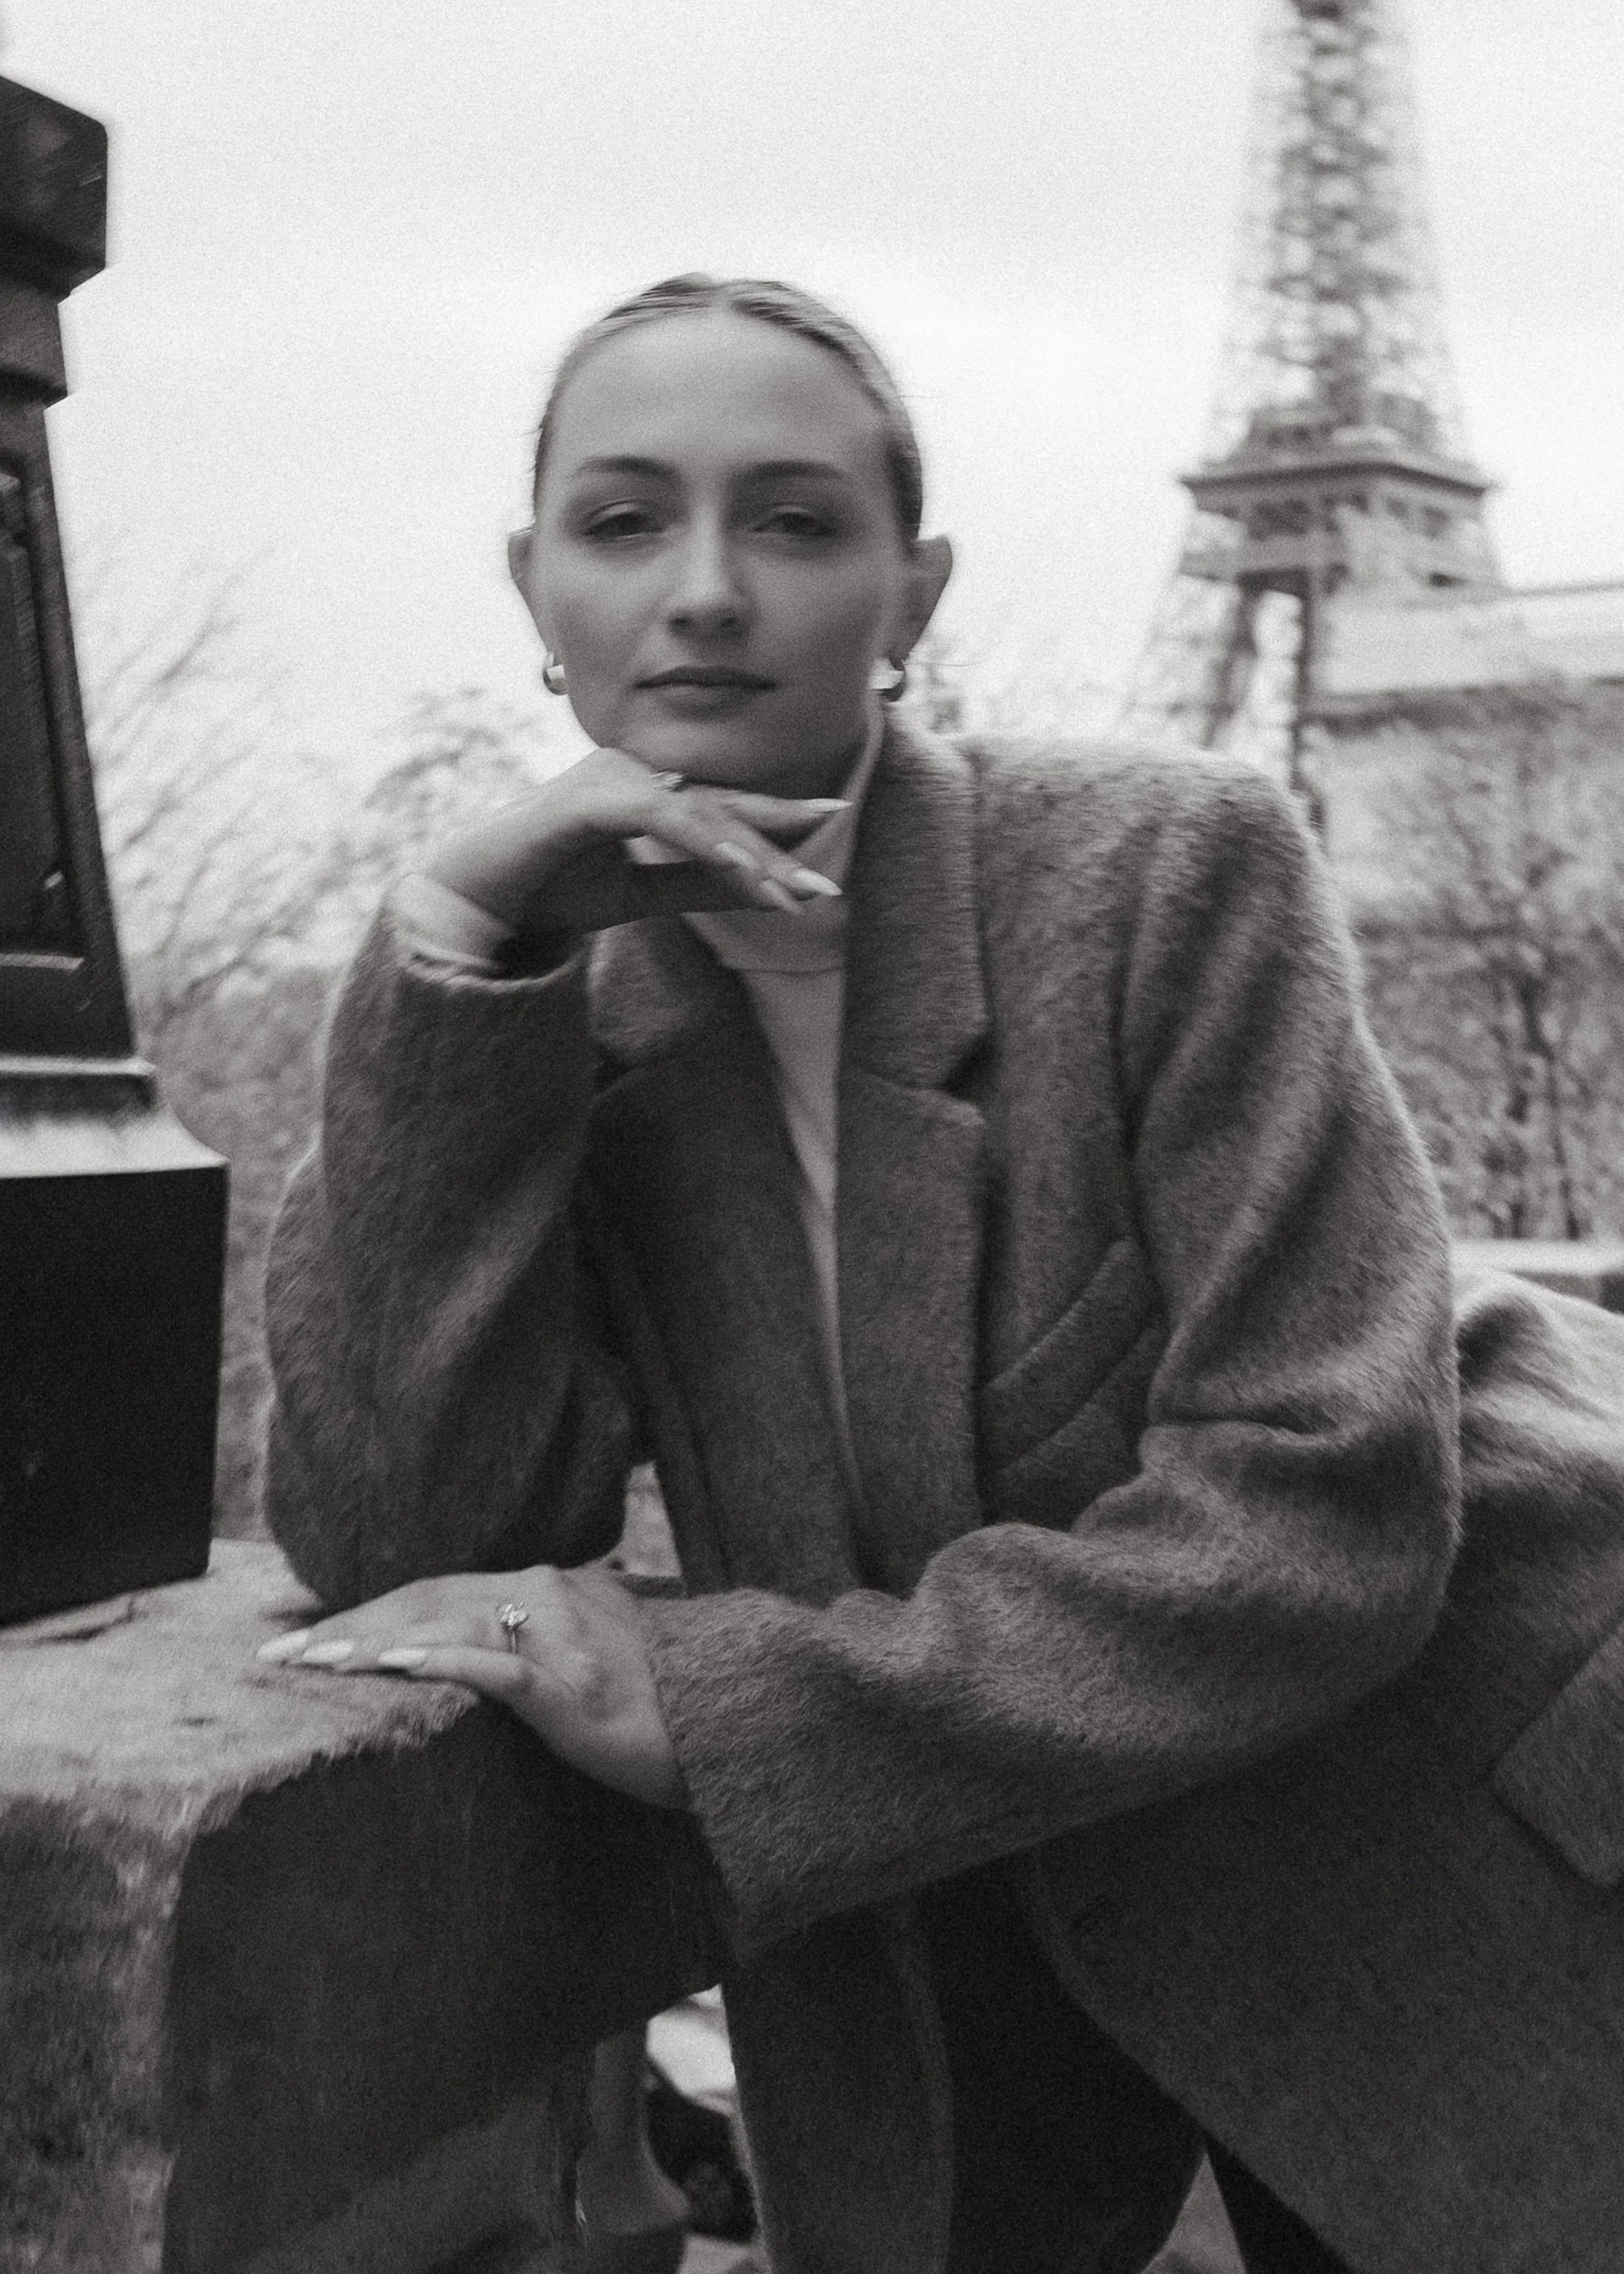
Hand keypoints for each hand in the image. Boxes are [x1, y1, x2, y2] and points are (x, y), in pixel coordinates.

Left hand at [256, 1564, 686, 1809]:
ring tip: (310, 1664)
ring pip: (445, 1623)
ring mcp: (560, 1637)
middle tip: (278, 1655)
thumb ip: (540, 1636)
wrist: (731, 1725)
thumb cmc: (662, 1701)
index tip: (307, 1636)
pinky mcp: (568, 1686)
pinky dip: (435, 1660)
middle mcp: (549, 1594)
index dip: (368, 1609)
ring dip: (368, 1641)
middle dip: (346, 1624)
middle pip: (425, 1597)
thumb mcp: (595, 1649)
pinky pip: (491, 1665)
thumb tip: (482, 1647)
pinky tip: (388, 1665)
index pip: (437, 1588)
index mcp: (550, 1585)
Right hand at [424, 744, 846, 940]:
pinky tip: (738, 865)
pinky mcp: (589, 798)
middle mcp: (634, 771)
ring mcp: (611, 777)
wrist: (476, 901)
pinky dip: (701, 840)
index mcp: (645, 787)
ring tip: (793, 894)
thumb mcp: (639, 894)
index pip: (723, 813)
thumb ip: (697, 884)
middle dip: (777, 850)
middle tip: (825, 887)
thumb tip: (766, 889)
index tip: (821, 874)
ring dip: (748, 858)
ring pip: (700, 815)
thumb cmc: (549, 890)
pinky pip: (660, 817)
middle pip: (721, 811)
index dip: (775, 839)